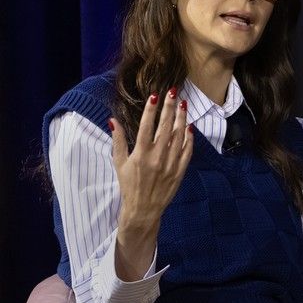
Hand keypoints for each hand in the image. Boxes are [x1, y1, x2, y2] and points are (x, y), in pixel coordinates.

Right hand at [110, 87, 193, 230]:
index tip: (155, 95)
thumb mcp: (119, 163)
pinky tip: (189, 127)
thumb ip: (117, 140)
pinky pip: (187, 151)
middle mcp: (157, 157)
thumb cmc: (128, 185)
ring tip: (183, 105)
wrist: (143, 210)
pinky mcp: (179, 171)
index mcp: (141, 153)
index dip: (151, 109)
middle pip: (165, 126)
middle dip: (169, 107)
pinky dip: (189, 139)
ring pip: (179, 136)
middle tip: (173, 92)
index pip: (147, 125)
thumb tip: (112, 120)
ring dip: (181, 119)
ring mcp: (170, 164)